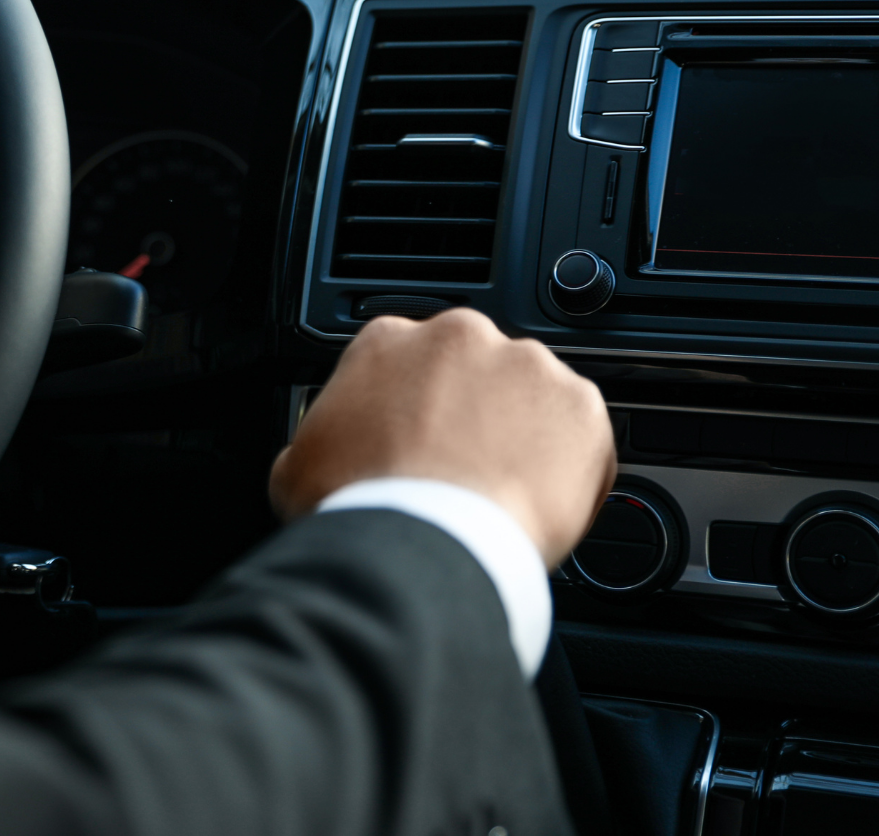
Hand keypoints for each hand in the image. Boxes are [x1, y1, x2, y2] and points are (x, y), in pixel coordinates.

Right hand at [270, 308, 614, 567]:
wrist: (424, 543)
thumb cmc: (359, 505)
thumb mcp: (298, 467)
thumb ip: (317, 439)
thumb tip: (318, 453)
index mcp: (388, 339)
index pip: (406, 361)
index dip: (412, 405)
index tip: (416, 438)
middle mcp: (460, 335)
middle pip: (473, 369)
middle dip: (473, 411)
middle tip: (461, 468)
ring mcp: (526, 366)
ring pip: (530, 397)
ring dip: (521, 434)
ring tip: (502, 493)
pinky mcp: (581, 406)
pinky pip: (581, 435)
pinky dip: (569, 466)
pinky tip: (539, 504)